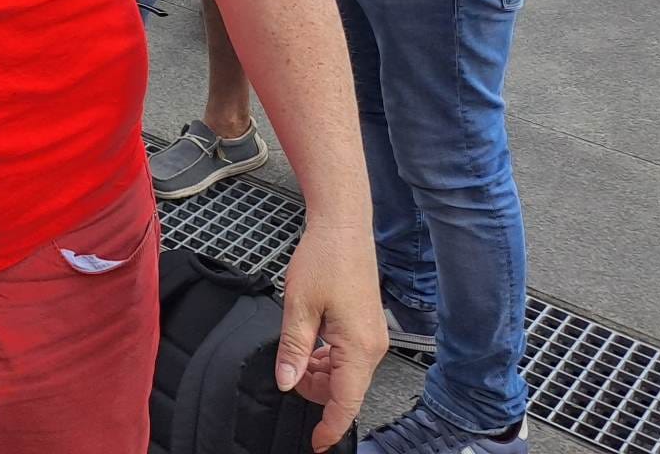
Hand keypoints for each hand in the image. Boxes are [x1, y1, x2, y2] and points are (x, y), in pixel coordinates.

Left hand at [275, 216, 387, 450]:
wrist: (343, 227)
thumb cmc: (325, 259)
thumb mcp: (298, 306)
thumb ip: (294, 349)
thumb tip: (287, 381)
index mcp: (358, 348)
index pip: (345, 403)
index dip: (329, 428)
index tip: (316, 443)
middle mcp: (372, 348)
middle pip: (344, 392)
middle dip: (315, 392)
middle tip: (288, 373)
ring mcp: (372, 338)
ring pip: (345, 376)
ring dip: (319, 375)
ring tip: (296, 353)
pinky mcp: (366, 328)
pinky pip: (347, 358)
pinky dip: (327, 360)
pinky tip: (310, 344)